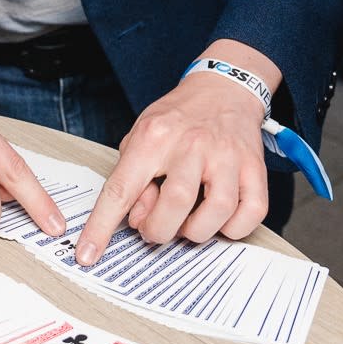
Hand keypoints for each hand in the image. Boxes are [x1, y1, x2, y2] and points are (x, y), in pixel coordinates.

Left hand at [73, 52, 270, 266]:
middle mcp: (191, 145)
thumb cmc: (177, 119)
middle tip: (156, 229)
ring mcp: (227, 156)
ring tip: (188, 223)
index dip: (101, 227)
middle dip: (159, 231)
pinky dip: (233, 228)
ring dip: (197, 232)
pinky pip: (250, 214)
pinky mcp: (255, 168)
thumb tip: (137, 221)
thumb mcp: (140, 136)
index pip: (121, 189)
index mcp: (153, 137)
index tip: (87, 254)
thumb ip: (132, 178)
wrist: (223, 89)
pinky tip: (219, 219)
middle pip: (175, 205)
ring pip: (216, 213)